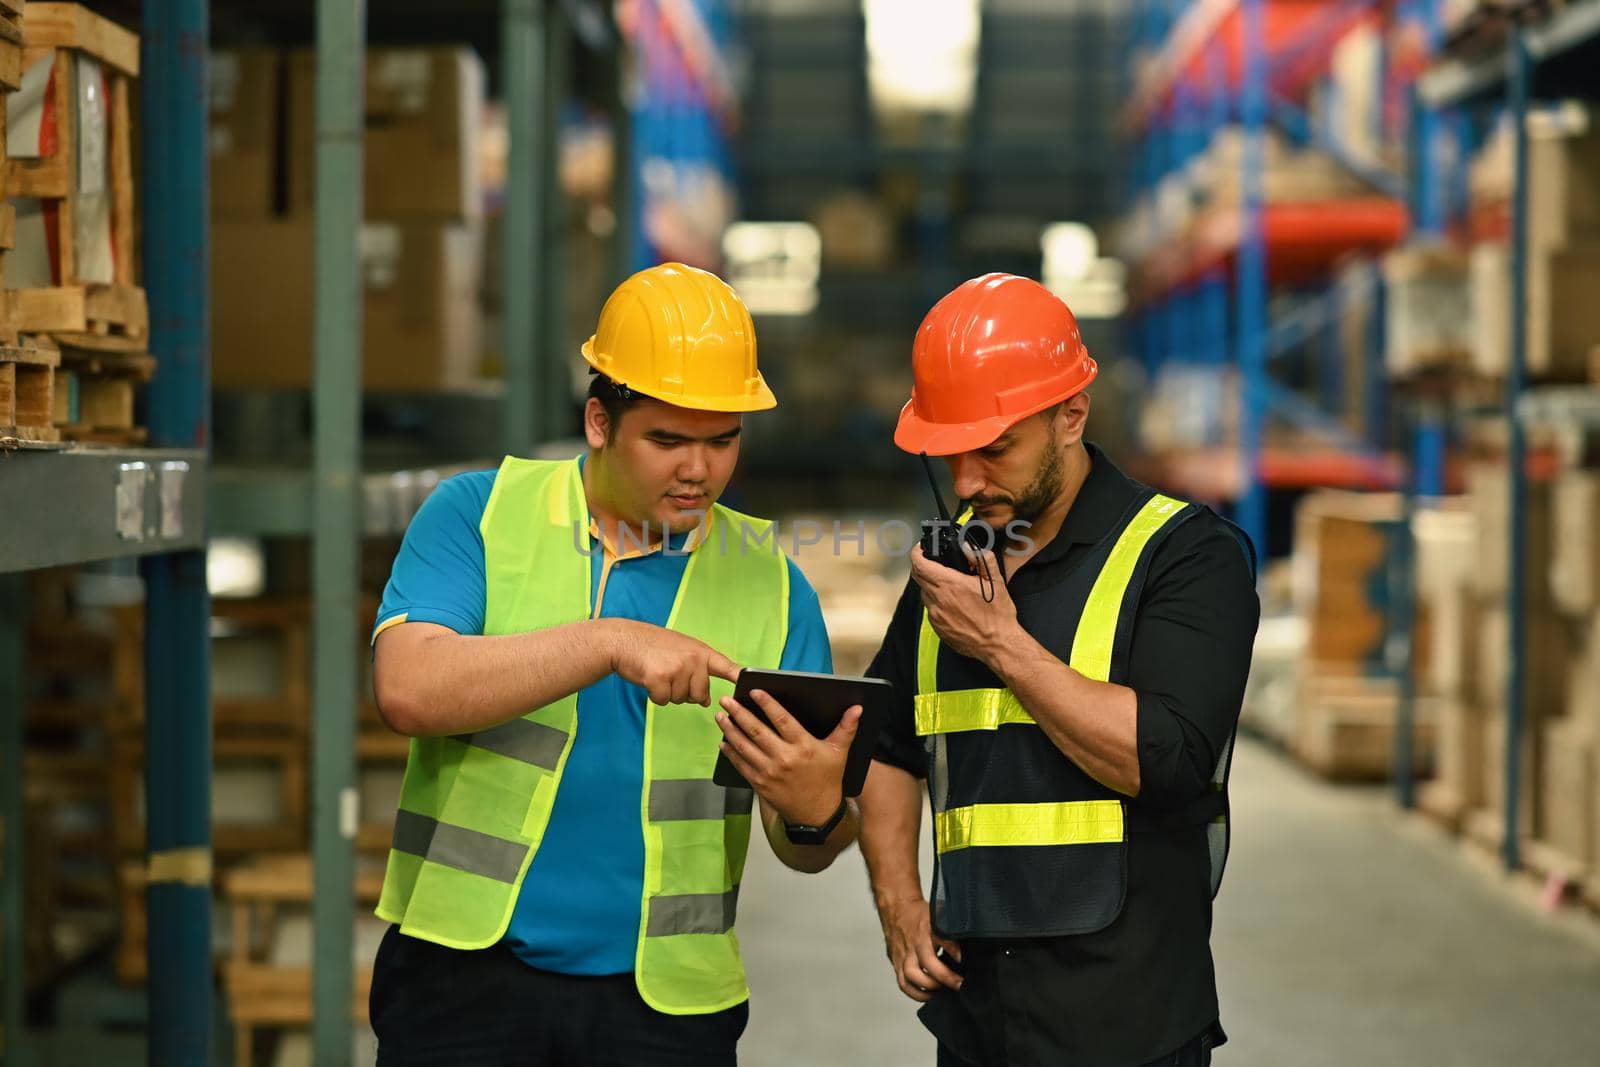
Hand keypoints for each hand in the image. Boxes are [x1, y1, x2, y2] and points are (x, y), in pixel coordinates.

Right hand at [608, 620, 740, 706]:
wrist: (622, 640)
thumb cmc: (651, 647)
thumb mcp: (680, 653)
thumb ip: (697, 673)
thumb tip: (706, 701)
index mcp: (700, 652)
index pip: (726, 666)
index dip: (740, 678)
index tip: (753, 685)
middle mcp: (693, 660)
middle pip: (700, 695)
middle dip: (684, 692)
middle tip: (669, 674)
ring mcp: (677, 668)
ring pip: (680, 700)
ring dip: (668, 692)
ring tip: (657, 672)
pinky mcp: (660, 678)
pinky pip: (663, 701)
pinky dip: (654, 695)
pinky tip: (648, 678)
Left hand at [716, 689, 860, 826]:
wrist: (817, 814)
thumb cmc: (828, 779)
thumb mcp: (839, 753)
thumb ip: (846, 728)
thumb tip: (858, 708)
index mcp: (803, 747)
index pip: (782, 720)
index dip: (767, 704)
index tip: (754, 691)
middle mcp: (784, 758)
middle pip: (756, 731)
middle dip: (739, 714)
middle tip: (726, 701)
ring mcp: (770, 773)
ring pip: (745, 747)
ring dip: (730, 731)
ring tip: (720, 717)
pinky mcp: (760, 785)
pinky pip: (741, 765)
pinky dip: (731, 753)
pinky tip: (724, 742)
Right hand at [877, 895, 961, 1001]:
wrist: (895, 909)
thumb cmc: (919, 915)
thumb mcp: (938, 916)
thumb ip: (950, 932)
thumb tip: (966, 951)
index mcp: (927, 927)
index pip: (941, 937)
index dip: (952, 949)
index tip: (962, 959)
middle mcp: (914, 942)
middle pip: (926, 962)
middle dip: (943, 977)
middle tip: (958, 984)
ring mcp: (904, 954)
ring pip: (911, 976)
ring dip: (928, 989)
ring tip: (943, 992)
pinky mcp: (896, 963)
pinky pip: (903, 983)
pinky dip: (916, 994)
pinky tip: (928, 995)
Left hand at [910, 544, 1018, 663]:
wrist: (997, 644)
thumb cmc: (998, 614)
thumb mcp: (996, 581)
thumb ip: (981, 559)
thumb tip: (967, 546)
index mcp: (951, 585)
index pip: (920, 565)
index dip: (917, 553)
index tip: (921, 549)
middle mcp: (939, 600)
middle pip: (918, 577)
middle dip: (922, 566)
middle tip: (935, 564)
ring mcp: (936, 616)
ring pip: (924, 593)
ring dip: (931, 586)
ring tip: (950, 587)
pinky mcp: (937, 628)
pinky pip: (931, 609)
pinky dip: (937, 602)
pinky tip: (953, 604)